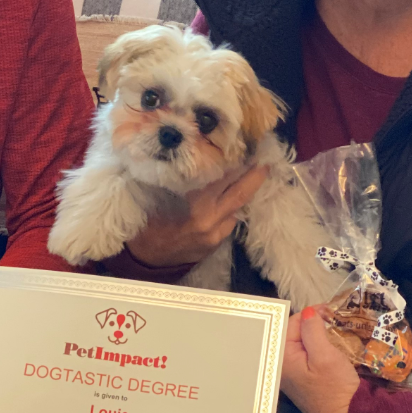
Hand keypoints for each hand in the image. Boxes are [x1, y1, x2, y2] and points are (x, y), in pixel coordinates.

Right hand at [125, 165, 268, 266]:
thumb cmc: (147, 228)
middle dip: (254, 178)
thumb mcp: (155, 200)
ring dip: (245, 192)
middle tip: (264, 159)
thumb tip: (186, 158)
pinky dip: (234, 206)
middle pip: (240, 197)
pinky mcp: (217, 244)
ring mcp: (216, 236)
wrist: (147, 262)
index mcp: (197, 212)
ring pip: (237, 210)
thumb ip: (175, 182)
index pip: (223, 184)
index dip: (237, 166)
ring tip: (252, 172)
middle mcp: (212, 225)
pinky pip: (230, 220)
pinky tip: (234, 194)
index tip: (249, 150)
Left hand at [280, 305, 360, 412]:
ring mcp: (293, 374)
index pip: (290, 324)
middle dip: (313, 324)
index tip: (330, 312)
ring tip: (335, 331)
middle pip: (294, 334)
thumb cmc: (336, 389)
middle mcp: (282, 366)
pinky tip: (332, 347)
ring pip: (302, 344)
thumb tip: (307, 311)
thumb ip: (312, 330)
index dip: (310, 314)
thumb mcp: (325, 355)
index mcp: (282, 359)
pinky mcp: (304, 380)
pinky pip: (308, 356)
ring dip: (317, 335)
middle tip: (334, 320)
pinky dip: (319, 348)